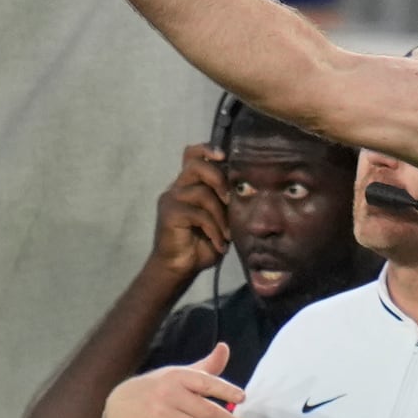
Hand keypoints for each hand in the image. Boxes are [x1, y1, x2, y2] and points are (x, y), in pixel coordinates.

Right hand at [104, 344, 255, 417]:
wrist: (120, 407)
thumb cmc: (157, 389)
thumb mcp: (177, 374)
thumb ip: (205, 367)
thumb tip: (225, 348)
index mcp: (177, 377)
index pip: (204, 382)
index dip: (224, 389)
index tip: (242, 398)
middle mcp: (170, 395)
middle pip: (207, 412)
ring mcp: (163, 416)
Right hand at [151, 144, 230, 283]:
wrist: (180, 267)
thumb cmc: (202, 244)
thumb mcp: (220, 220)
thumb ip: (225, 203)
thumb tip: (248, 190)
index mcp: (189, 185)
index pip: (192, 155)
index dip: (207, 149)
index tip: (224, 156)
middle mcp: (178, 187)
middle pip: (196, 165)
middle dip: (218, 179)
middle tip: (230, 201)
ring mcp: (172, 199)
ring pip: (202, 192)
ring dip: (220, 215)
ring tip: (227, 234)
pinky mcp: (169, 213)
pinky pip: (199, 214)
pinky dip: (214, 230)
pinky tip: (219, 244)